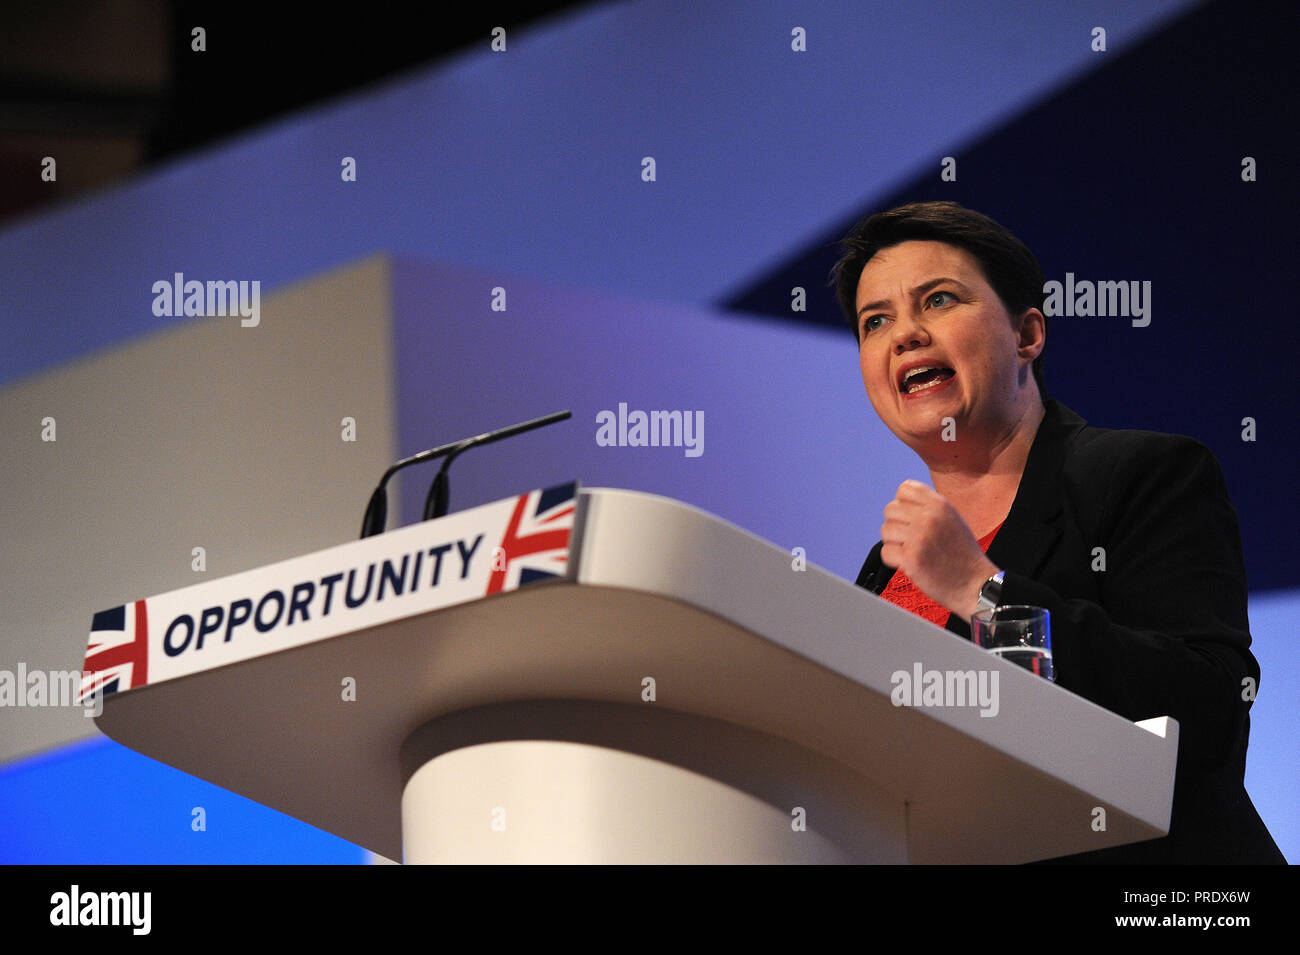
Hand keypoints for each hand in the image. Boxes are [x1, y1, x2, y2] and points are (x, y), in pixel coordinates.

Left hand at [880, 480, 999, 619]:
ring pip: (885, 530)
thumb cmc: (963, 555)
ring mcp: (919, 537)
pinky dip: (893, 560)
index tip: (911, 519)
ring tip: (912, 551)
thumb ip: (929, 508)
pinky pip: (886, 551)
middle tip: (910, 539)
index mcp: (940, 504)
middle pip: (890, 510)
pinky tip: (909, 563)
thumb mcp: (953, 519)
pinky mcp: (911, 558)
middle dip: (896, 525)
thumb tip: (901, 503)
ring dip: (894, 543)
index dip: (903, 504)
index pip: (905, 489)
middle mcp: (929, 517)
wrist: (975, 584)